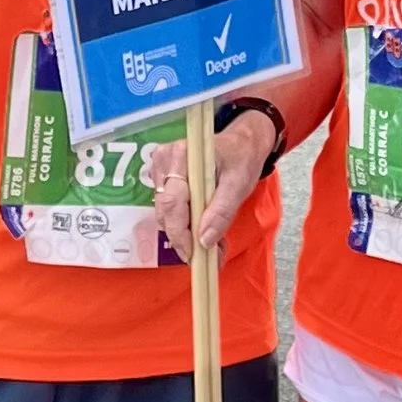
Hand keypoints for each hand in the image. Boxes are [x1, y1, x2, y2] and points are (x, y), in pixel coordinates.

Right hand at [146, 114, 274, 260]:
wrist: (240, 144)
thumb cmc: (241, 159)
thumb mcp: (239, 184)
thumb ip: (222, 211)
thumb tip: (204, 240)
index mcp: (182, 156)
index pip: (172, 202)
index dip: (180, 233)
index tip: (194, 256)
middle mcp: (164, 160)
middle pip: (165, 211)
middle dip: (185, 238)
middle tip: (211, 255)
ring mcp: (159, 169)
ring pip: (165, 214)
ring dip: (186, 233)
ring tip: (213, 241)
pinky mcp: (161, 179)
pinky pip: (168, 210)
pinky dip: (184, 224)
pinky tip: (203, 227)